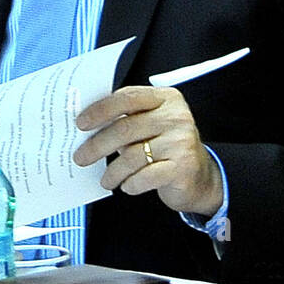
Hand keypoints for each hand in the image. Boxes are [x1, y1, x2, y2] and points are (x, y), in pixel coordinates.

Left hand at [73, 86, 222, 217]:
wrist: (201, 177)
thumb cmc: (168, 147)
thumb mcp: (152, 125)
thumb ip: (128, 119)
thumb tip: (88, 127)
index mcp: (166, 98)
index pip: (128, 97)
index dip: (101, 109)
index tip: (81, 123)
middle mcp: (176, 116)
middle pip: (126, 127)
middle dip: (97, 144)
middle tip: (81, 157)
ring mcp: (181, 141)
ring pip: (133, 155)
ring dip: (112, 171)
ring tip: (106, 180)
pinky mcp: (183, 168)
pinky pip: (145, 177)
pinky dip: (130, 183)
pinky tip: (126, 186)